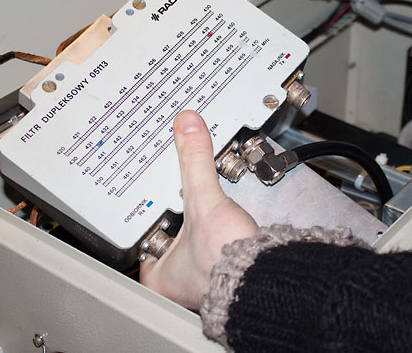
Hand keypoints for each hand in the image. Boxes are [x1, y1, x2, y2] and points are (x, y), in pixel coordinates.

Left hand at [140, 110, 256, 309]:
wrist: (270, 279)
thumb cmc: (228, 261)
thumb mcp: (203, 200)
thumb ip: (195, 161)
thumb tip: (187, 127)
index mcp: (158, 276)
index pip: (142, 235)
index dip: (147, 209)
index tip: (150, 191)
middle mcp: (178, 283)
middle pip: (168, 232)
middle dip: (175, 211)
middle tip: (174, 192)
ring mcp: (203, 280)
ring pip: (191, 239)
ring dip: (197, 221)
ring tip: (197, 203)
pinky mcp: (225, 270)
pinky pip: (213, 242)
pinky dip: (215, 228)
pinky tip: (219, 217)